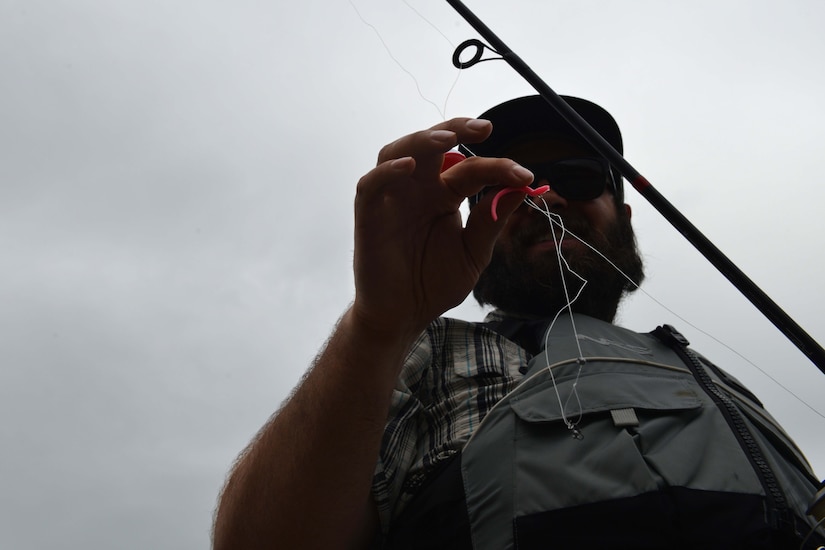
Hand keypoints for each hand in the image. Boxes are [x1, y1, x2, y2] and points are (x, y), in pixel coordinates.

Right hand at [351, 117, 533, 338]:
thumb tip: (520, 189)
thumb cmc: (433, 283)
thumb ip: (491, 221)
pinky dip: (387, 172)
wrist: (404, 316)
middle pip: (431, 146)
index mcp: (444, 196)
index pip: (471, 168)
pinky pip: (371, 184)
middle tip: (483, 128)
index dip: (498, 167)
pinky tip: (408, 167)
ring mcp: (392, 200)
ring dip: (422, 141)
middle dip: (456, 130)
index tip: (525, 177)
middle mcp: (418, 190)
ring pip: (398, 152)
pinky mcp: (369, 215)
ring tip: (448, 140)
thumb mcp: (473, 253)